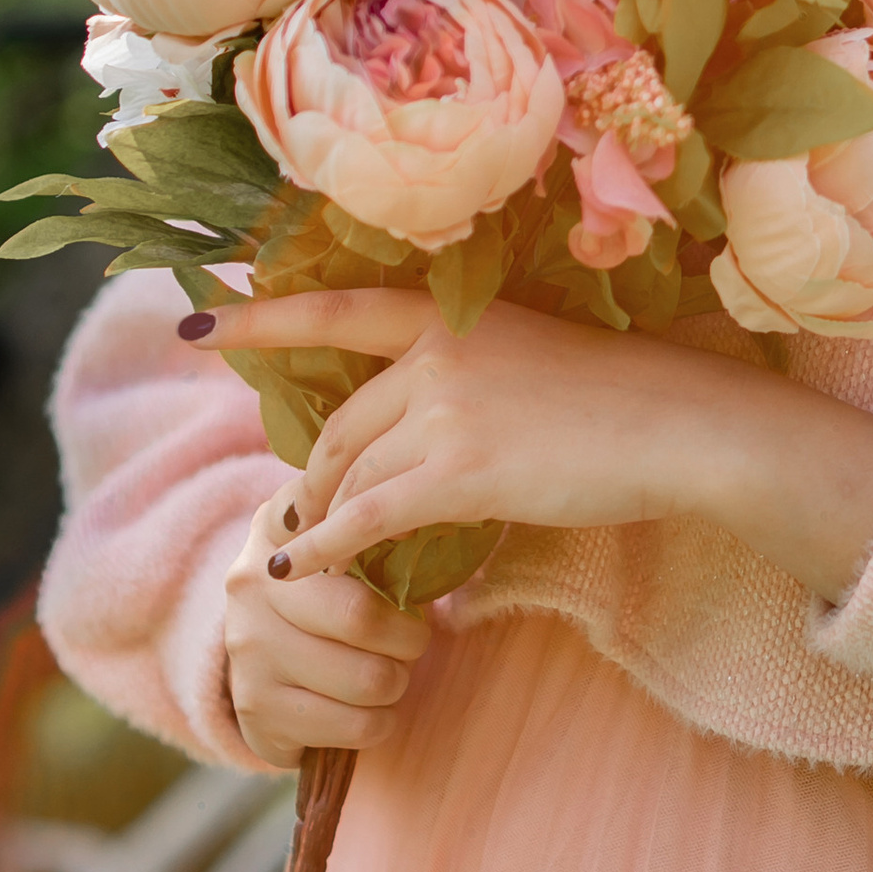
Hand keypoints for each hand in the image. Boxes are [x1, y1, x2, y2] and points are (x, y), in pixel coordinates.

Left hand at [188, 285, 872, 608]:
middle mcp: (435, 351)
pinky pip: (369, 517)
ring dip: (325, 512)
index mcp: (449, 311)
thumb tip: (408, 413)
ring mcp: (445, 410)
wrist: (675, 422)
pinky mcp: (460, 472)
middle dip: (317, 469)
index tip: (197, 319)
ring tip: (311, 542)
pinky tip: (300, 564)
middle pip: (342, 420)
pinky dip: (327, 545)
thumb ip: (459, 370)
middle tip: (306, 503)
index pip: (334, 307)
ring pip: (353, 471)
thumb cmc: (613, 397)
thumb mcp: (524, 353)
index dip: (260, 316)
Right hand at [222, 488, 432, 769]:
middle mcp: (250, 586)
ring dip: (397, 683)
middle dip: (409, 638)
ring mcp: (247, 651)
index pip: (340, 529)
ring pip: (367, 679)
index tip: (409, 543)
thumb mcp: (335, 537)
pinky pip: (354, 726)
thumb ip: (365, 511)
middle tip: (412, 640)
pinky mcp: (256, 711)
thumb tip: (415, 519)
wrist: (264, 661)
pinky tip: (372, 709)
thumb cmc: (325, 588)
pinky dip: (381, 722)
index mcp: (274, 530)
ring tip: (390, 673)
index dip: (382, 541)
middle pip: (361, 618)